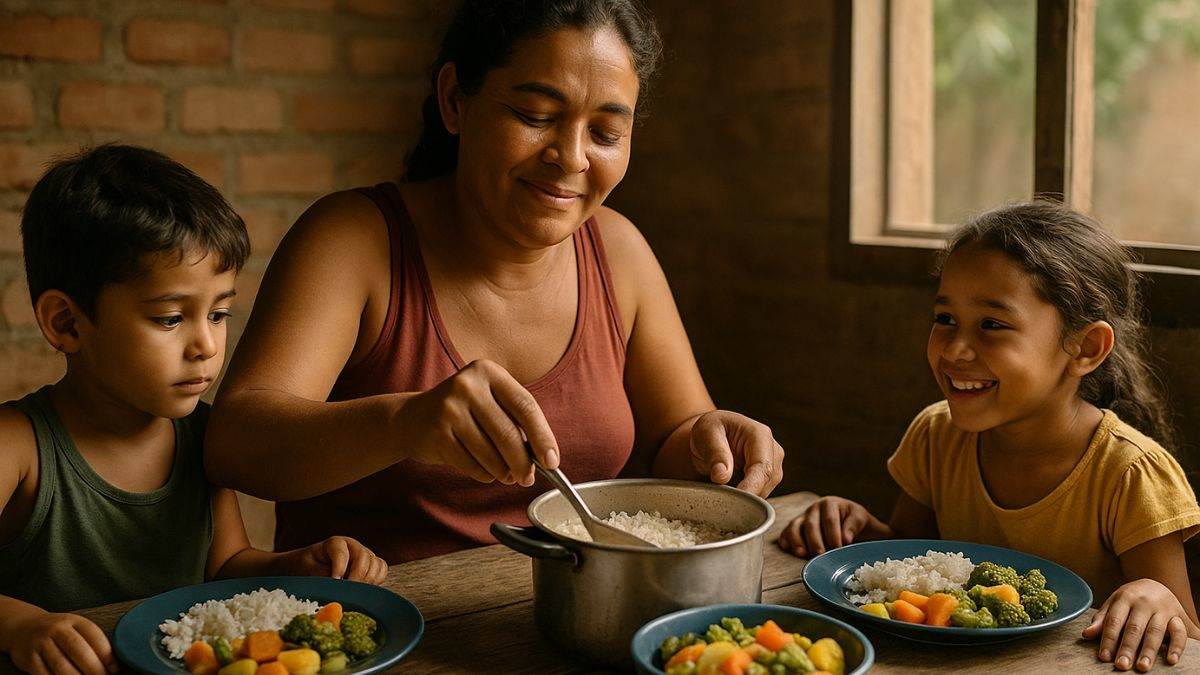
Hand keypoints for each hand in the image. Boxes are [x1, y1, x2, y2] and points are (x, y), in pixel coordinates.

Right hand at [3, 611, 116, 674]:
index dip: (107, 656)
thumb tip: (113, 667)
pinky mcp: (28, 658)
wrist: (23, 627)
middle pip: (79, 651)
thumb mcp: (76, 629)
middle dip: (94, 669)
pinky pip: (44, 674)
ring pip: (61, 665)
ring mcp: (41, 643)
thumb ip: (92, 643)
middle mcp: (57, 629)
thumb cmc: (59, 633)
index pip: (95, 637)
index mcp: (75, 621)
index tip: (114, 670)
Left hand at [280, 536, 388, 584]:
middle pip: (364, 558)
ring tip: (354, 591)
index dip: (339, 568)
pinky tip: (363, 588)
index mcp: (335, 543)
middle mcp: (353, 546)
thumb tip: (339, 583)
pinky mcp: (370, 565)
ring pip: (376, 564)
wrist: (309, 566)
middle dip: (357, 577)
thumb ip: (322, 574)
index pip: (342, 553)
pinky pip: (382, 570)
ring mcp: (364, 554)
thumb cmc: (307, 566)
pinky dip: (376, 580)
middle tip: (347, 591)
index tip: (335, 581)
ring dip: (368, 580)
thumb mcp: (308, 569)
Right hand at [399, 360, 558, 485]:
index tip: (552, 461)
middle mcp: (468, 386)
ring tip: (506, 475)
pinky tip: (484, 471)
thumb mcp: (489, 401)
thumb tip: (544, 457)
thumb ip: (515, 421)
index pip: (526, 406)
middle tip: (527, 478)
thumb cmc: (463, 412)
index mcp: (489, 372)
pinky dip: (484, 474)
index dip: (543, 436)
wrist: (412, 418)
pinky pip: (471, 465)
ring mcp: (449, 409)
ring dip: (503, 472)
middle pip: (508, 433)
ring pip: (490, 453)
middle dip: (523, 463)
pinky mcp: (437, 433)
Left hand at [689, 411, 783, 496]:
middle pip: (766, 483)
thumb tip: (722, 476)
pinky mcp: (767, 480)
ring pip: (763, 492)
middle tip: (720, 500)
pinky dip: (743, 500)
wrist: (710, 438)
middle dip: (745, 495)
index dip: (751, 488)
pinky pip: (759, 496)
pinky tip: (728, 494)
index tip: (738, 502)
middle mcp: (772, 451)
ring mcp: (773, 467)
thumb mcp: (705, 433)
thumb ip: (715, 453)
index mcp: (760, 435)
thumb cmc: (710, 430)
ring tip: (720, 492)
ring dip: (743, 498)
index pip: (762, 467)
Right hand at [778, 496, 890, 557]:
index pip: (829, 519)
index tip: (838, 548)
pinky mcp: (794, 528)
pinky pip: (786, 533)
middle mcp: (813, 508)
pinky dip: (785, 540)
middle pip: (810, 524)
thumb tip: (846, 538)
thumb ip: (854, 525)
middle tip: (821, 554)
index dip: (833, 535)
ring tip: (802, 553)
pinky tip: (788, 548)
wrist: (849, 523)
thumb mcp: (860, 518)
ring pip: (794, 526)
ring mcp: (802, 518)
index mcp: (829, 503)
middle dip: (815, 541)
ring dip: (797, 540)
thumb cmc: (854, 521)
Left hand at [1083, 578, 1190, 671]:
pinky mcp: (1178, 616)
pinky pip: (1180, 632)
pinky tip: (1170, 660)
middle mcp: (1144, 602)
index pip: (1114, 621)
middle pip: (1134, 628)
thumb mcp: (1114, 604)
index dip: (1108, 639)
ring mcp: (1162, 608)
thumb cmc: (1131, 599)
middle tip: (1121, 665)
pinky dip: (1177, 647)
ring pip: (1155, 631)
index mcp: (1124, 598)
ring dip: (1148, 650)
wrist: (1157, 584)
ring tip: (1142, 667)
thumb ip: (1102, 620)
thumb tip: (1086, 634)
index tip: (1104, 657)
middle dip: (1127, 648)